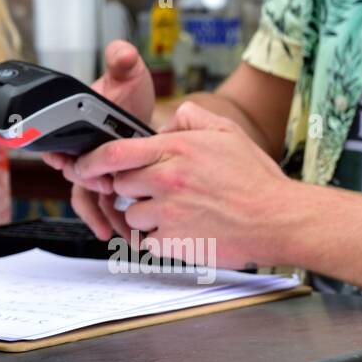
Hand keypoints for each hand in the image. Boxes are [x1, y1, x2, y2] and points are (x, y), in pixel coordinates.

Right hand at [42, 40, 154, 235]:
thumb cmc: (127, 93)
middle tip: (106, 188)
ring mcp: (96, 171)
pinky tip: (126, 234)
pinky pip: (106, 208)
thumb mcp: (127, 74)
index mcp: (77, 126)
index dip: (61, 154)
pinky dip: (113, 221)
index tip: (68, 161)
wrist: (142, 113)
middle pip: (76, 175)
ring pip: (90, 198)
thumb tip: (121, 52)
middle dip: (88, 184)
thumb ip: (122, 61)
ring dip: (101, 215)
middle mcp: (81, 152)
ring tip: (116, 230)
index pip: (59, 144)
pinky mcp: (112, 185)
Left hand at [67, 102, 295, 268]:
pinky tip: (184, 229)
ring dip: (146, 215)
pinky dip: (159, 239)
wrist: (278, 219)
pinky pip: (148, 241)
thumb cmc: (255, 179)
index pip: (115, 152)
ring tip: (178, 211)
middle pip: (120, 185)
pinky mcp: (174, 243)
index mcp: (175, 151)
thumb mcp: (226, 132)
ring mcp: (168, 214)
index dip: (92, 160)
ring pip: (132, 215)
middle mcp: (167, 181)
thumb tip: (167, 121)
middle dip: (132, 188)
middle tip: (158, 189)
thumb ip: (191, 118)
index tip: (82, 165)